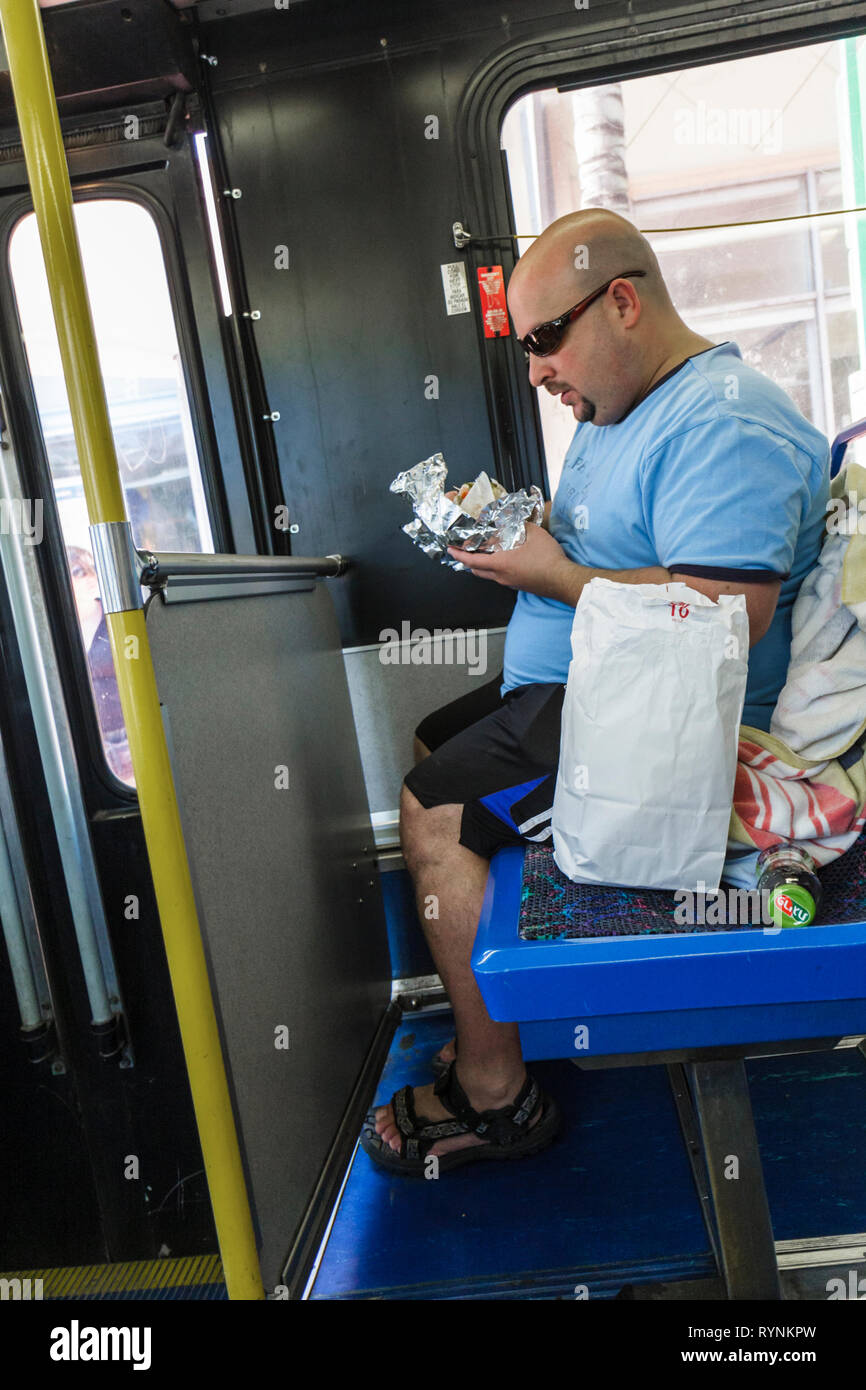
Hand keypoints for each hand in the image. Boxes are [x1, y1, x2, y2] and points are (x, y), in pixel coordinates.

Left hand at [448, 522, 572, 597]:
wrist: (562, 579)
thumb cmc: (547, 559)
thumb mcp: (532, 534)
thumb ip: (518, 525)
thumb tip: (510, 520)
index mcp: (500, 564)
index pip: (472, 560)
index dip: (459, 555)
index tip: (450, 550)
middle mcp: (501, 577)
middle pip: (477, 570)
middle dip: (468, 560)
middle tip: (466, 551)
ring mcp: (510, 583)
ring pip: (489, 575)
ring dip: (483, 565)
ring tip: (485, 552)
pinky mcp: (518, 585)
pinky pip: (501, 577)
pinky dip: (496, 568)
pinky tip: (505, 559)